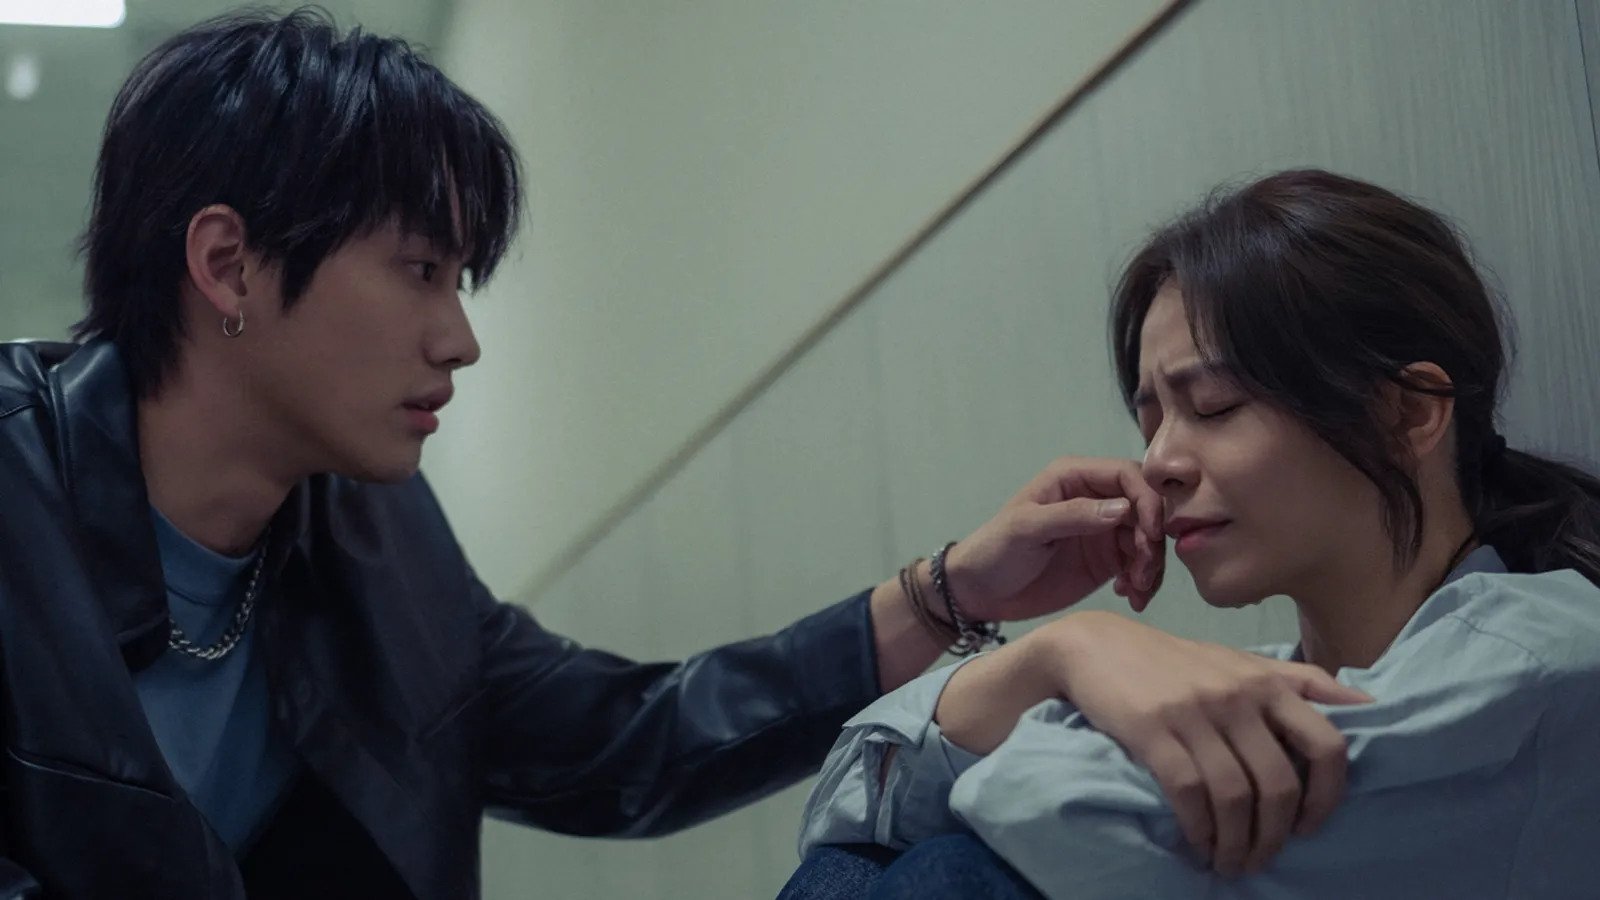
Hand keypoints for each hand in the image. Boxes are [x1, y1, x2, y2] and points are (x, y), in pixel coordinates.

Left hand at [945, 457, 1165, 621]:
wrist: (980, 593)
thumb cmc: (994, 550)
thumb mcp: (1027, 529)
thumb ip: (1072, 516)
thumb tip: (1124, 508)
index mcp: (1074, 477)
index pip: (1127, 474)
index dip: (1147, 500)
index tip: (1152, 534)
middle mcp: (1095, 498)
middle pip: (1146, 507)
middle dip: (1153, 538)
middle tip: (1142, 572)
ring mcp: (1103, 531)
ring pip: (1148, 539)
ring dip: (1151, 565)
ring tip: (1134, 590)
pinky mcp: (1107, 561)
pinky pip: (1140, 565)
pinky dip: (1143, 581)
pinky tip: (1130, 597)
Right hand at [1041, 612, 1372, 875]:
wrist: (1097, 646)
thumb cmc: (1175, 662)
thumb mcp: (1241, 662)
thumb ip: (1301, 681)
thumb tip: (1370, 704)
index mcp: (1266, 681)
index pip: (1326, 743)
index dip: (1328, 795)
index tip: (1309, 825)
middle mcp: (1237, 696)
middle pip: (1280, 783)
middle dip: (1275, 835)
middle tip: (1260, 858)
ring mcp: (1194, 712)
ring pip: (1235, 795)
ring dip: (1236, 842)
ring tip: (1228, 861)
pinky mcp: (1153, 729)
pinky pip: (1189, 793)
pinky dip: (1199, 829)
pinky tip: (1197, 842)